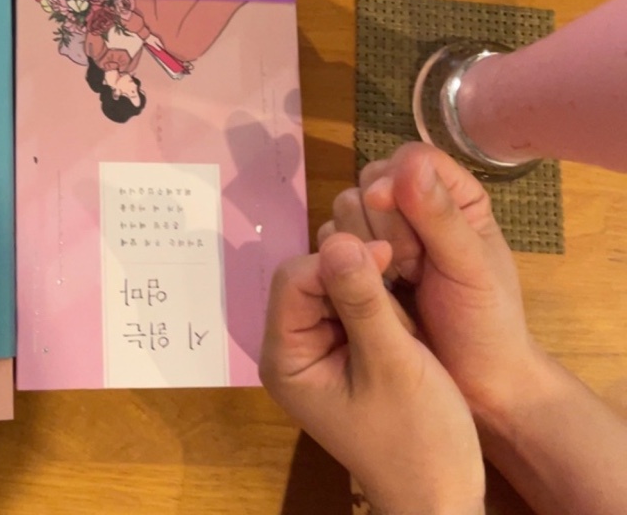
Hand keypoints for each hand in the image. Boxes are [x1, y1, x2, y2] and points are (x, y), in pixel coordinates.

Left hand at [261, 234, 485, 514]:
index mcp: (286, 358)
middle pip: (311, 279)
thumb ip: (363, 302)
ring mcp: (316, 351)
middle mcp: (291, 350)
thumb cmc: (420, 440)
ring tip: (406, 316)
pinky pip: (351, 307)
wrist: (443, 498)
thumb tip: (338, 241)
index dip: (338, 260)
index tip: (387, 254)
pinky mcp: (342, 352)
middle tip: (401, 283)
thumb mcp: (393, 365)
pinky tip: (406, 322)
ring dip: (371, 290)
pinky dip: (379, 304)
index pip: (294, 279)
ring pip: (333, 288)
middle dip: (355, 275)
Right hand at [318, 143, 539, 422]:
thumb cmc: (486, 323)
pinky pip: (332, 239)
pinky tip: (367, 288)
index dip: (394, 178)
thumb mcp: (471, 268)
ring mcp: (386, 235)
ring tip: (394, 280)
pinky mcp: (360, 261)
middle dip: (381, 220)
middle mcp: (417, 207)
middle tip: (408, 265)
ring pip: (346, 207)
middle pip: (371, 180)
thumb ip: (441, 217)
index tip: (385, 204)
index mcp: (455, 197)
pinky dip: (343, 260)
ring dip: (361, 242)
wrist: (475, 385)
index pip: (411, 159)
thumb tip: (410, 164)